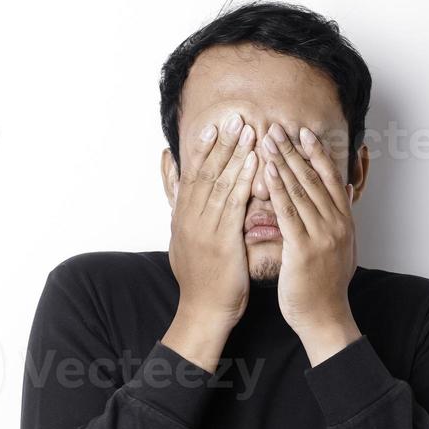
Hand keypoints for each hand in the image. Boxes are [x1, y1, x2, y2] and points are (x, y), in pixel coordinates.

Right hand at [163, 113, 258, 371]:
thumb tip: (174, 186)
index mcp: (183, 217)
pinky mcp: (220, 239)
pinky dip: (243, 180)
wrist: (204, 310)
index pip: (192, 174)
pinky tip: (254, 163)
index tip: (214, 126)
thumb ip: (180, 209)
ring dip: (234, 154)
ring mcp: (203, 227)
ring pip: (218, 182)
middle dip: (221, 143)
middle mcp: (190, 217)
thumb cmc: (202, 279)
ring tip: (248, 130)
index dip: (203, 148)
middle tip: (235, 118)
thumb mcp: (184, 240)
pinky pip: (233, 203)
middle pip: (205, 171)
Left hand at [263, 123, 361, 363]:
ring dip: (283, 162)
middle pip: (314, 178)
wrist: (325, 317)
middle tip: (277, 126)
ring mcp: (322, 235)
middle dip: (294, 150)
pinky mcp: (305, 249)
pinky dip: (278, 189)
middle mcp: (337, 224)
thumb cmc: (326, 286)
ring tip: (268, 140)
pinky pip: (289, 213)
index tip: (303, 132)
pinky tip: (268, 172)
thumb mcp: (341, 248)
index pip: (331, 178)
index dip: (317, 153)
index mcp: (344, 221)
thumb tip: (344, 192)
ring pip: (301, 190)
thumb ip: (341, 218)